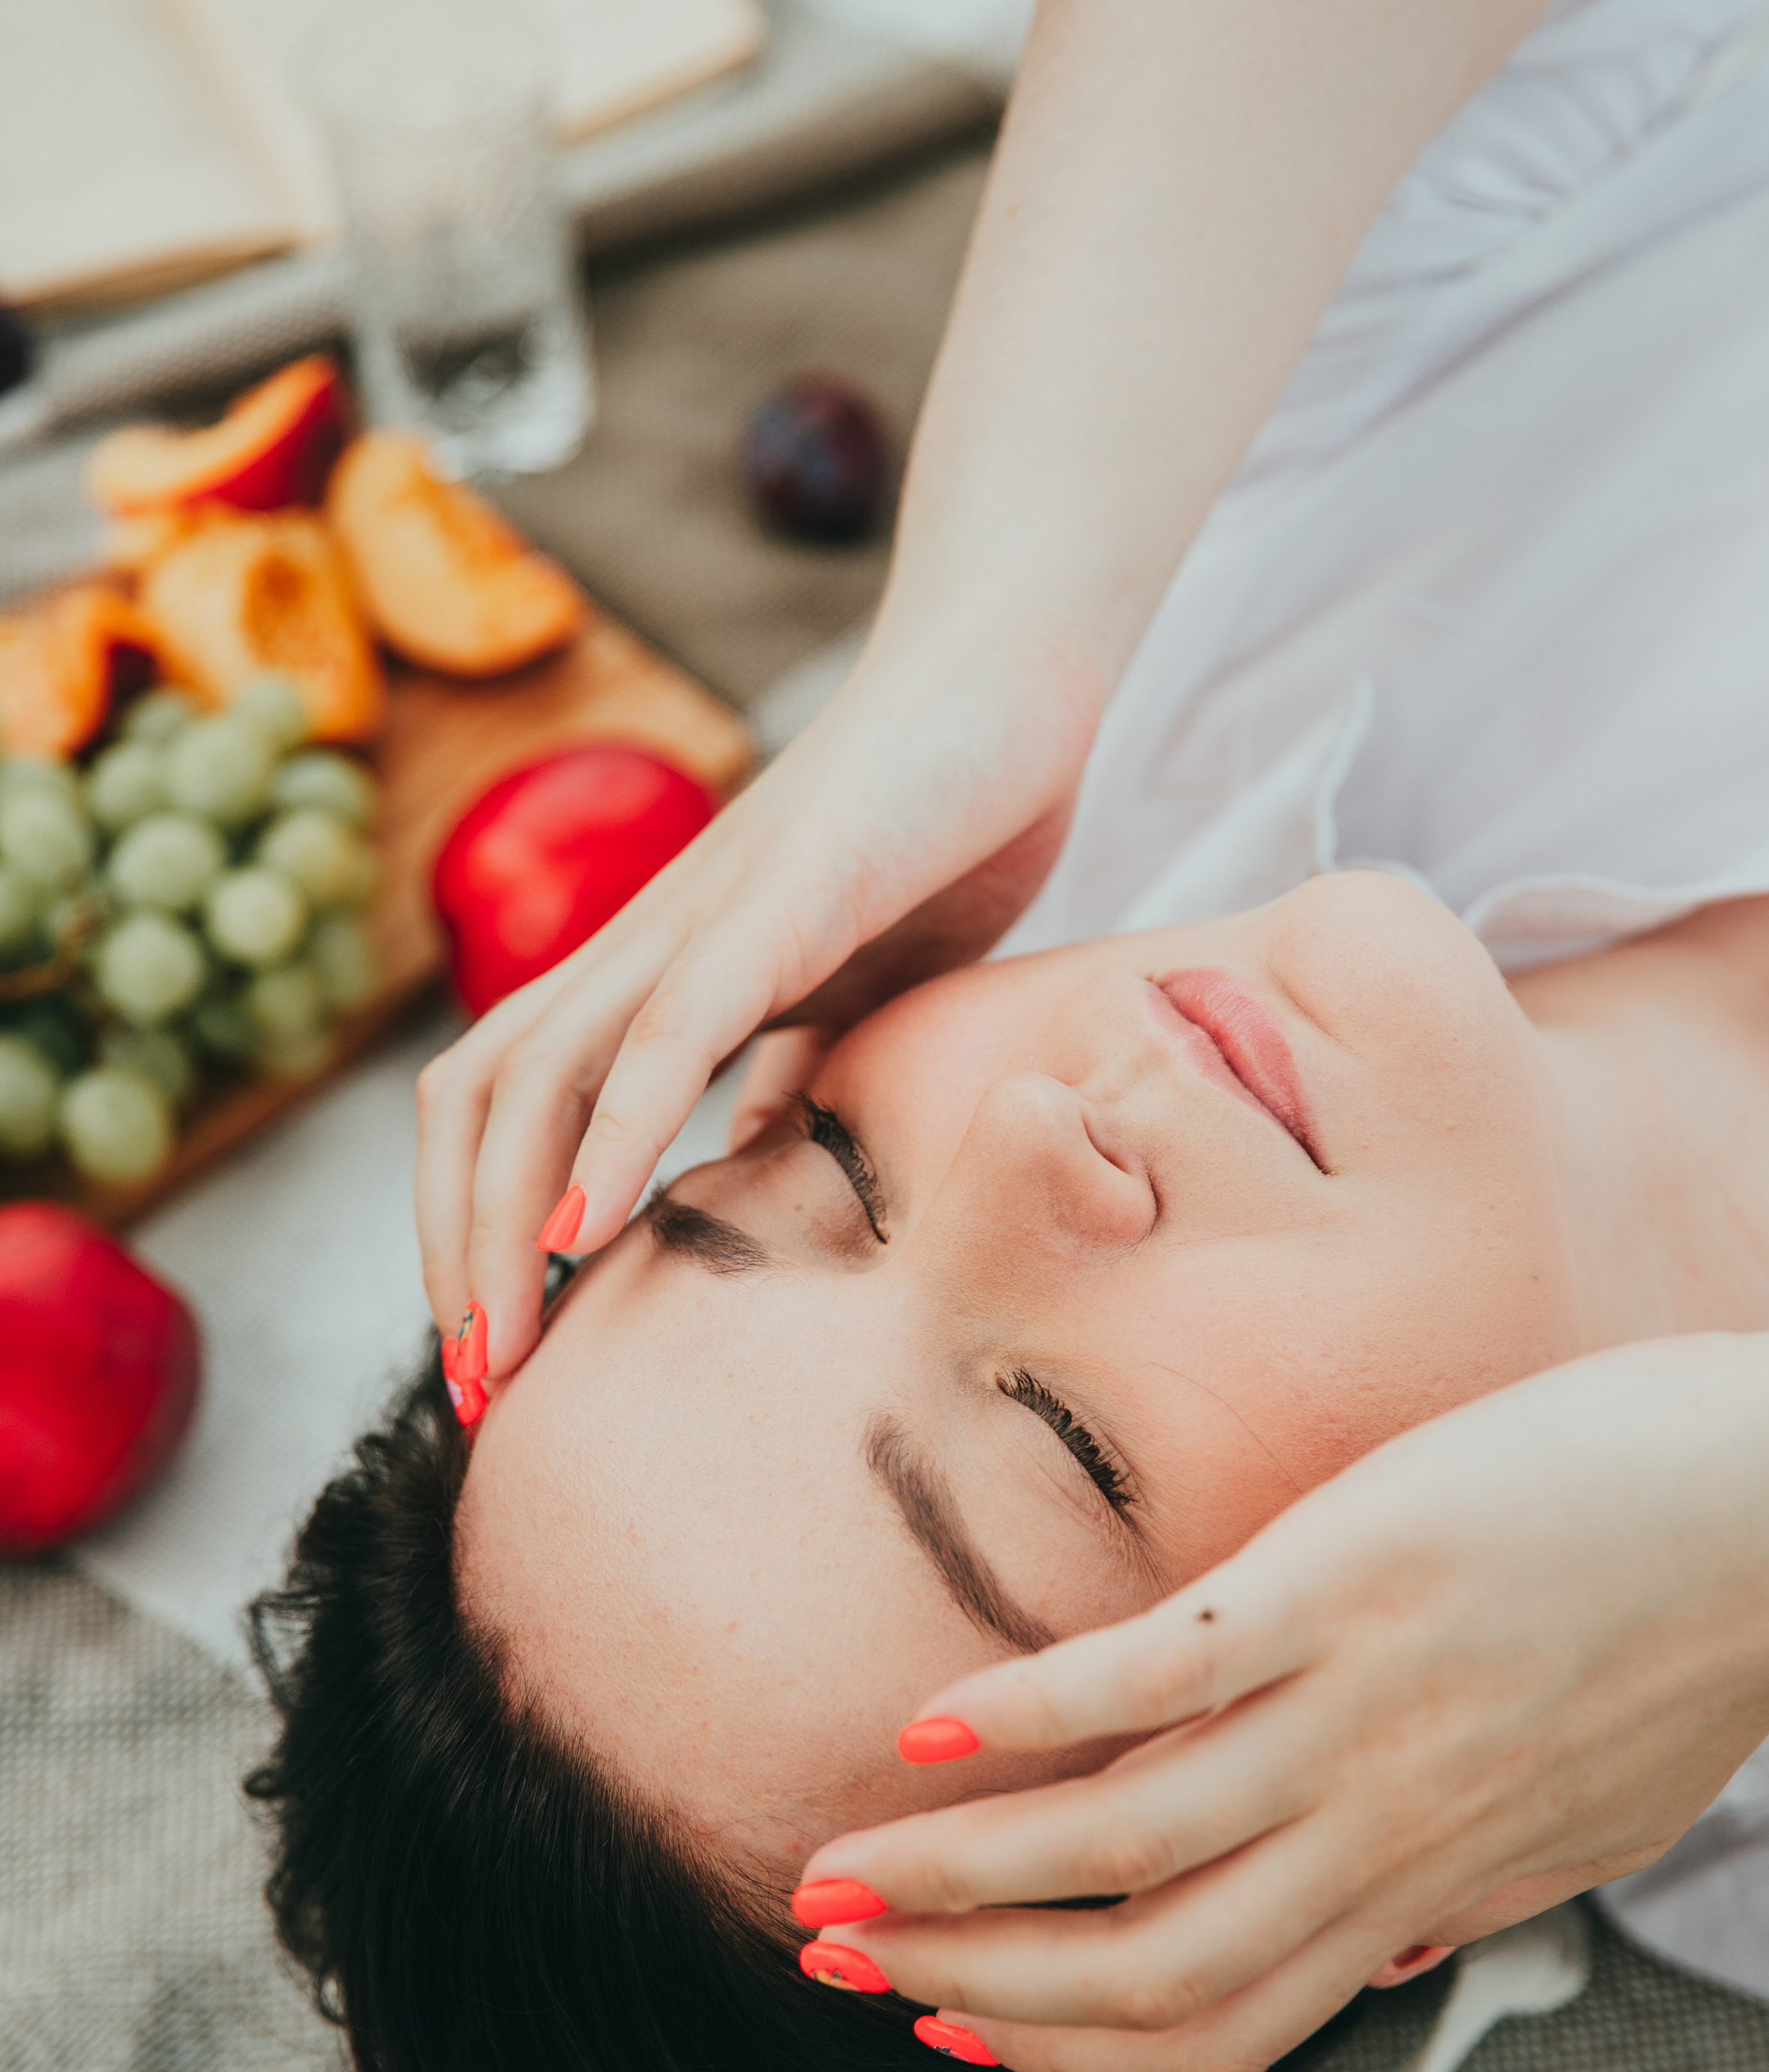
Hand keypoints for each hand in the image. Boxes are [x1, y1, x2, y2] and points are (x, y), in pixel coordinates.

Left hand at [414, 632, 1091, 1375]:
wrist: (1011, 681)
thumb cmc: (938, 827)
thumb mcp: (855, 988)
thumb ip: (792, 1068)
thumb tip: (751, 1166)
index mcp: (660, 973)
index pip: (512, 1109)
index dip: (477, 1229)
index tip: (503, 1354)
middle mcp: (648, 946)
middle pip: (479, 1104)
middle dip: (455, 1255)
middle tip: (481, 1390)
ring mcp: (701, 916)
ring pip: (537, 1074)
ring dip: (501, 1222)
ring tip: (504, 1342)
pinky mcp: (780, 894)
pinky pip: (672, 1027)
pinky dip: (616, 1131)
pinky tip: (587, 1227)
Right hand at [799, 1315, 1768, 2071]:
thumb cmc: (1686, 1649)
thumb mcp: (1591, 1824)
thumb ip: (1475, 1889)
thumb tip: (1389, 1947)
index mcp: (1426, 1887)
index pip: (1218, 2025)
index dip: (1069, 2054)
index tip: (961, 2029)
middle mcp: (1371, 1835)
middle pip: (1138, 1968)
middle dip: (971, 1981)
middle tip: (840, 1960)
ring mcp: (1347, 1715)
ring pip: (1118, 1846)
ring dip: (957, 1873)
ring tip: (838, 1872)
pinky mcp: (1333, 1590)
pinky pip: (1149, 1683)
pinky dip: (1023, 1719)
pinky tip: (924, 1727)